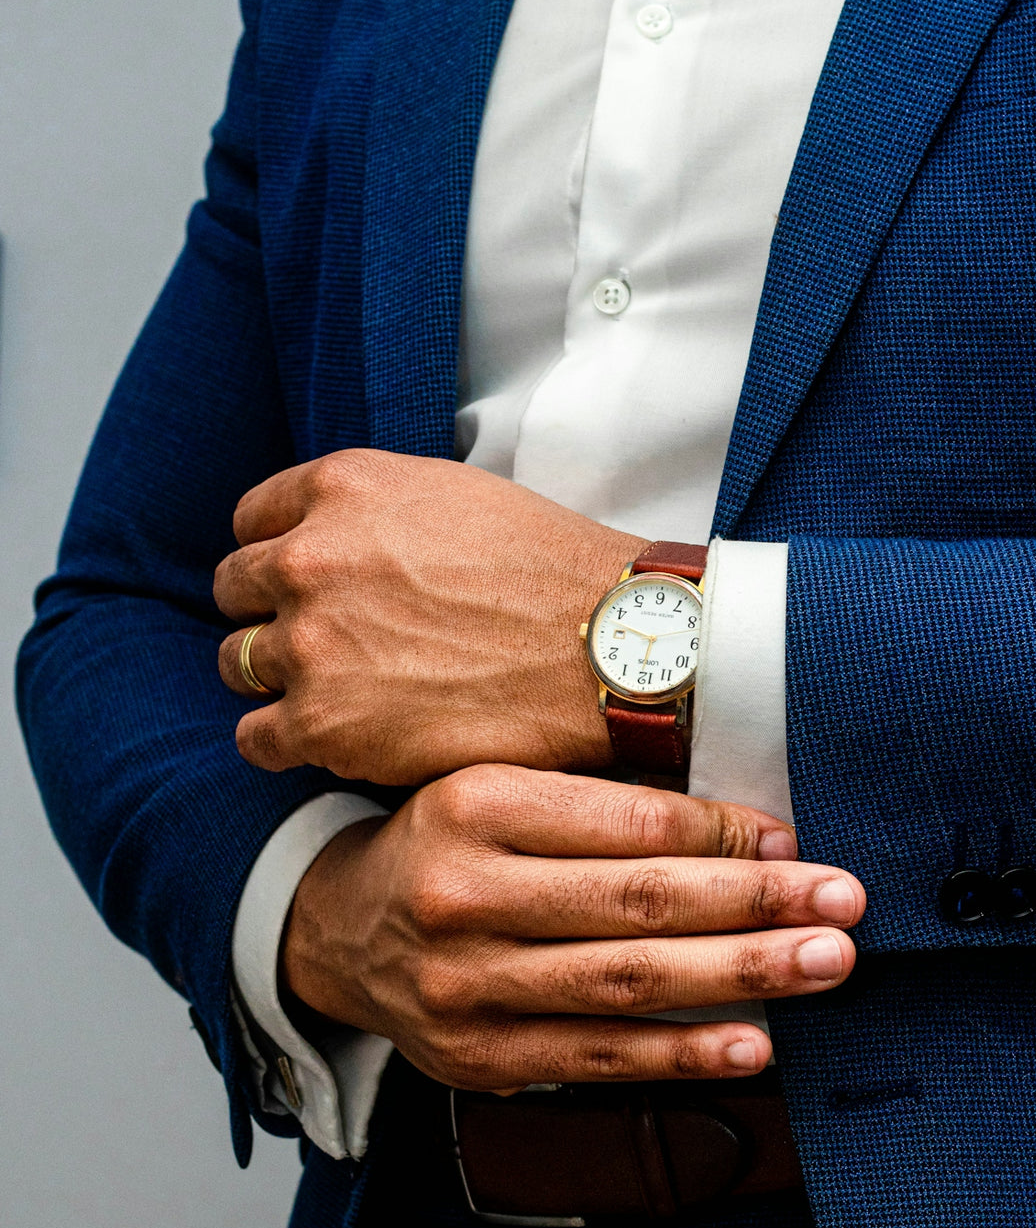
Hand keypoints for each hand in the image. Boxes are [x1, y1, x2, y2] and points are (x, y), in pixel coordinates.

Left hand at [214, 449, 640, 783]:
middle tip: (323, 644)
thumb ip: (372, 509)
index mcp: (343, 487)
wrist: (606, 651)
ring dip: (277, 678)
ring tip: (336, 694)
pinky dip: (282, 740)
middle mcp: (310, 557)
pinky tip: (327, 739)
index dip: (280, 556)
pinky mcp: (322, 723)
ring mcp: (309, 643)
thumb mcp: (452, 494)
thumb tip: (332, 535)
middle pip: (237, 589)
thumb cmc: (549, 573)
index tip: (308, 587)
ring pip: (237, 663)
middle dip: (272, 615)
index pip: (254, 521)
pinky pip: (255, 737)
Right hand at [281, 766, 864, 1089]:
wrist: (342, 930)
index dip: (720, 834)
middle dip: (753, 904)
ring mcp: (464, 985)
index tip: (794, 840)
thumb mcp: (496, 789)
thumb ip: (595, 802)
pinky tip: (754, 1042)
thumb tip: (743, 829)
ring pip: (625, 983)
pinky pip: (596, 1055)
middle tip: (844, 900)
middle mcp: (462, 895)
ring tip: (826, 964)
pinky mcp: (475, 1055)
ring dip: (740, 975)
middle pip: (634, 903)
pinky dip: (681, 1053)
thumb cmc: (446, 844)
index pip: (621, 822)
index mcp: (473, 806)